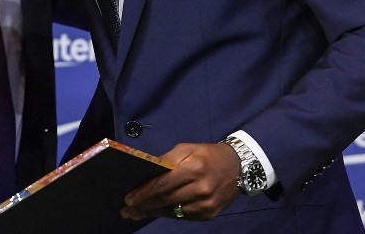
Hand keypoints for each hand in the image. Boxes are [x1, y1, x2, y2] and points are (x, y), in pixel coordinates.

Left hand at [120, 142, 240, 221]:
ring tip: (136, 214)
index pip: (162, 184)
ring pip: (173, 211)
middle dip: (143, 206)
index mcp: (194, 168)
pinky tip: (156, 213)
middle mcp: (201, 188)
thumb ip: (167, 160)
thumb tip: (147, 173)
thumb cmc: (207, 154)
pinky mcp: (210, 214)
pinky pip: (183, 217)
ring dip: (153, 213)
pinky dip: (168, 214)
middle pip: (165, 200)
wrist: (238, 166)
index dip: (143, 193)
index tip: (128, 199)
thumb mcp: (187, 148)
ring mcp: (206, 204)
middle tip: (126, 211)